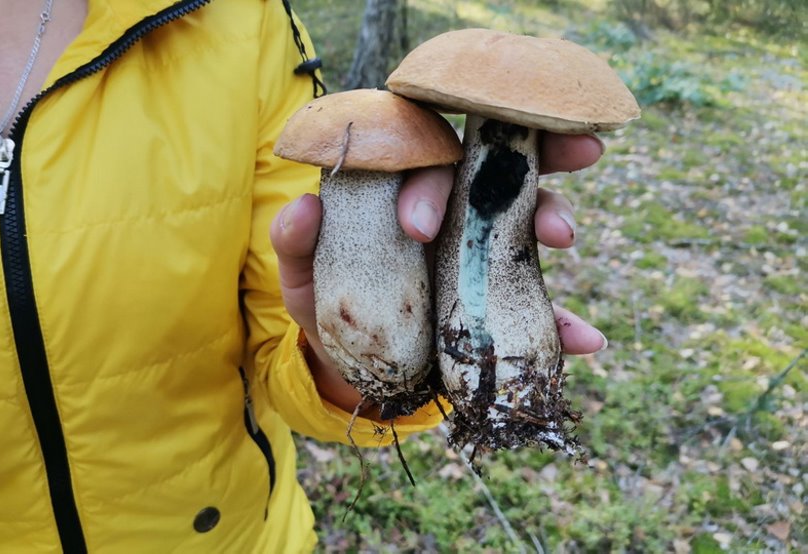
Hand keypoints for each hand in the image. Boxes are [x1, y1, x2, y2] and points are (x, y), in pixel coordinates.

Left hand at [270, 133, 607, 410]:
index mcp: (404, 191)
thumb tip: (304, 208)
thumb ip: (296, 243)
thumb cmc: (327, 299)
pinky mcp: (496, 301)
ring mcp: (477, 252)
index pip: (424, 162)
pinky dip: (564, 323)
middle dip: (534, 153)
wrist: (349, 359)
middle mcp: (448, 211)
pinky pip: (538, 307)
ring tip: (563, 235)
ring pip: (524, 220)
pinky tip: (586, 339)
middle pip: (493, 169)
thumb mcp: (303, 275)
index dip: (428, 181)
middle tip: (573, 150)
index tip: (416, 228)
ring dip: (550, 216)